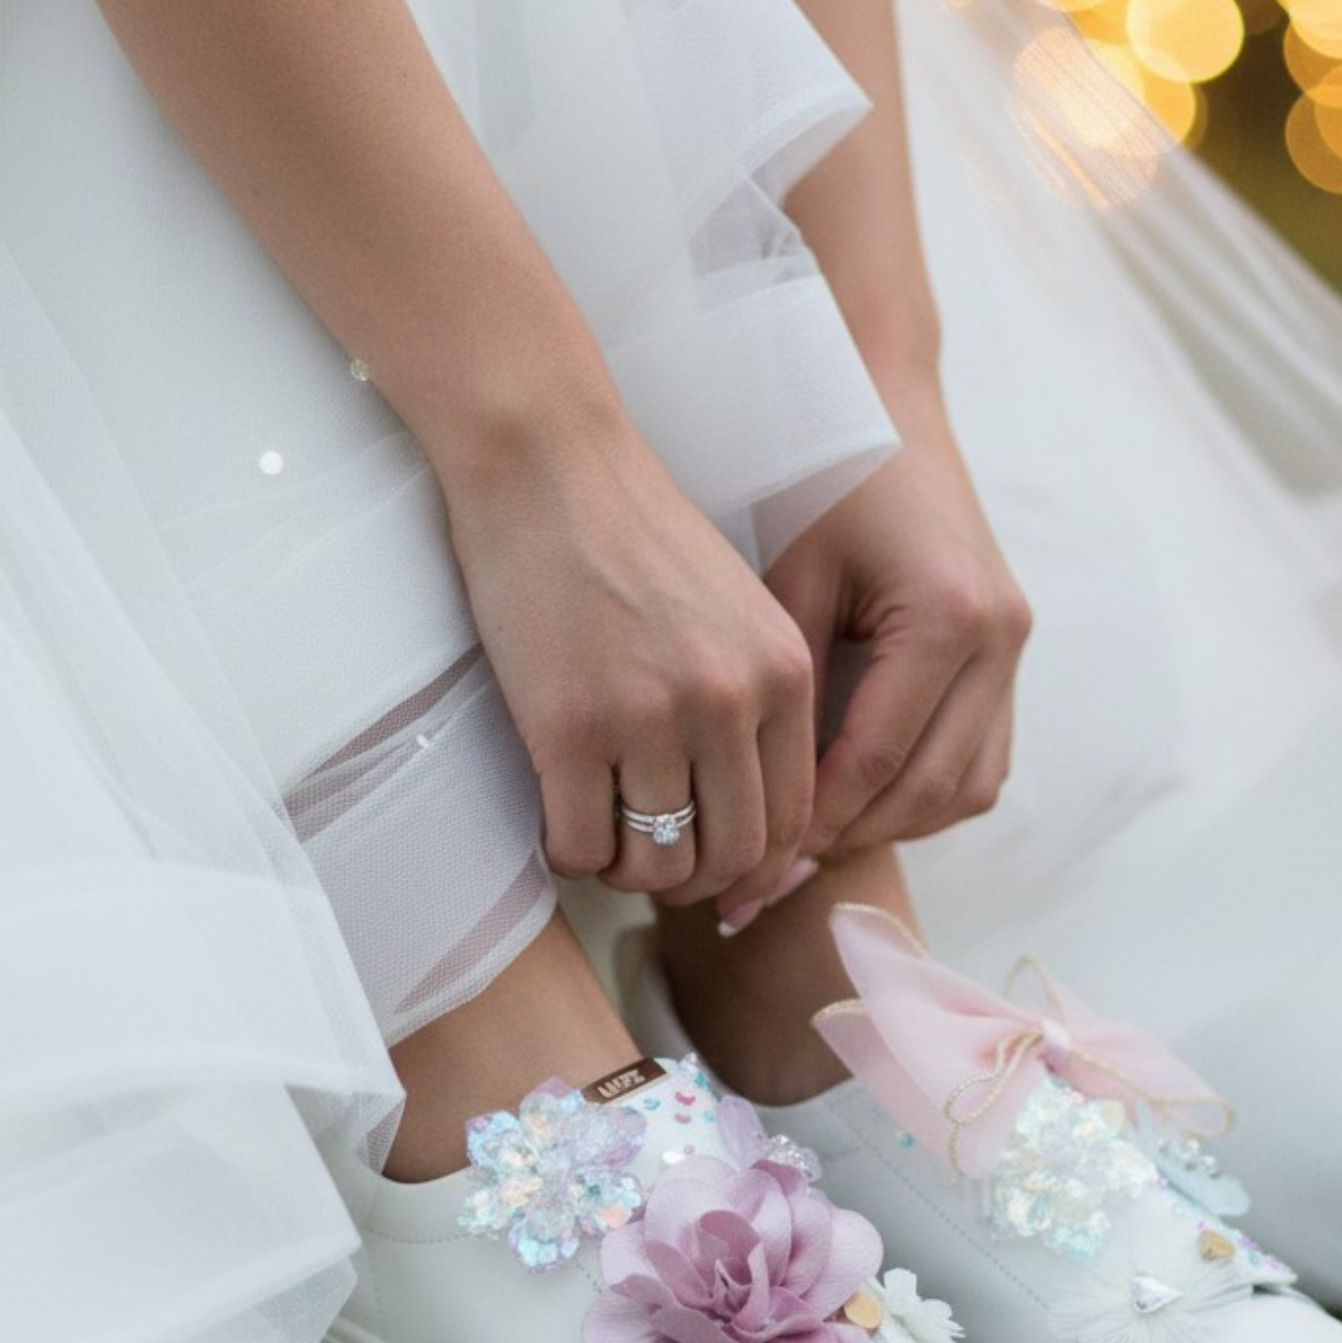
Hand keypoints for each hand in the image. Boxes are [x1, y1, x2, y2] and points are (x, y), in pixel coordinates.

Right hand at [444, 411, 816, 909]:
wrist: (547, 461)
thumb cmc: (633, 531)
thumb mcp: (736, 608)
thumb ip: (757, 698)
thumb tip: (746, 812)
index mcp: (783, 673)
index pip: (794, 819)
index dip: (756, 868)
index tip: (718, 873)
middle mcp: (729, 702)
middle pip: (732, 856)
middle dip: (694, 881)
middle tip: (652, 865)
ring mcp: (649, 718)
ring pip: (656, 863)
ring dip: (627, 872)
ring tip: (603, 841)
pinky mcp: (567, 727)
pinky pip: (579, 844)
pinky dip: (568, 853)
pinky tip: (556, 822)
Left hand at [766, 378, 1030, 859]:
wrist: (881, 396)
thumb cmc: (817, 478)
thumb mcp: (783, 585)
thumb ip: (782, 697)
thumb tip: (754, 810)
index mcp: (947, 619)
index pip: (874, 763)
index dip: (810, 829)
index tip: (749, 873)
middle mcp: (999, 639)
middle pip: (930, 792)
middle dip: (847, 843)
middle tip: (769, 881)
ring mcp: (1015, 646)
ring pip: (967, 789)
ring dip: (892, 826)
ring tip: (810, 849)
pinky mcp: (1010, 649)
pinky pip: (980, 758)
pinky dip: (924, 792)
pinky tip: (858, 802)